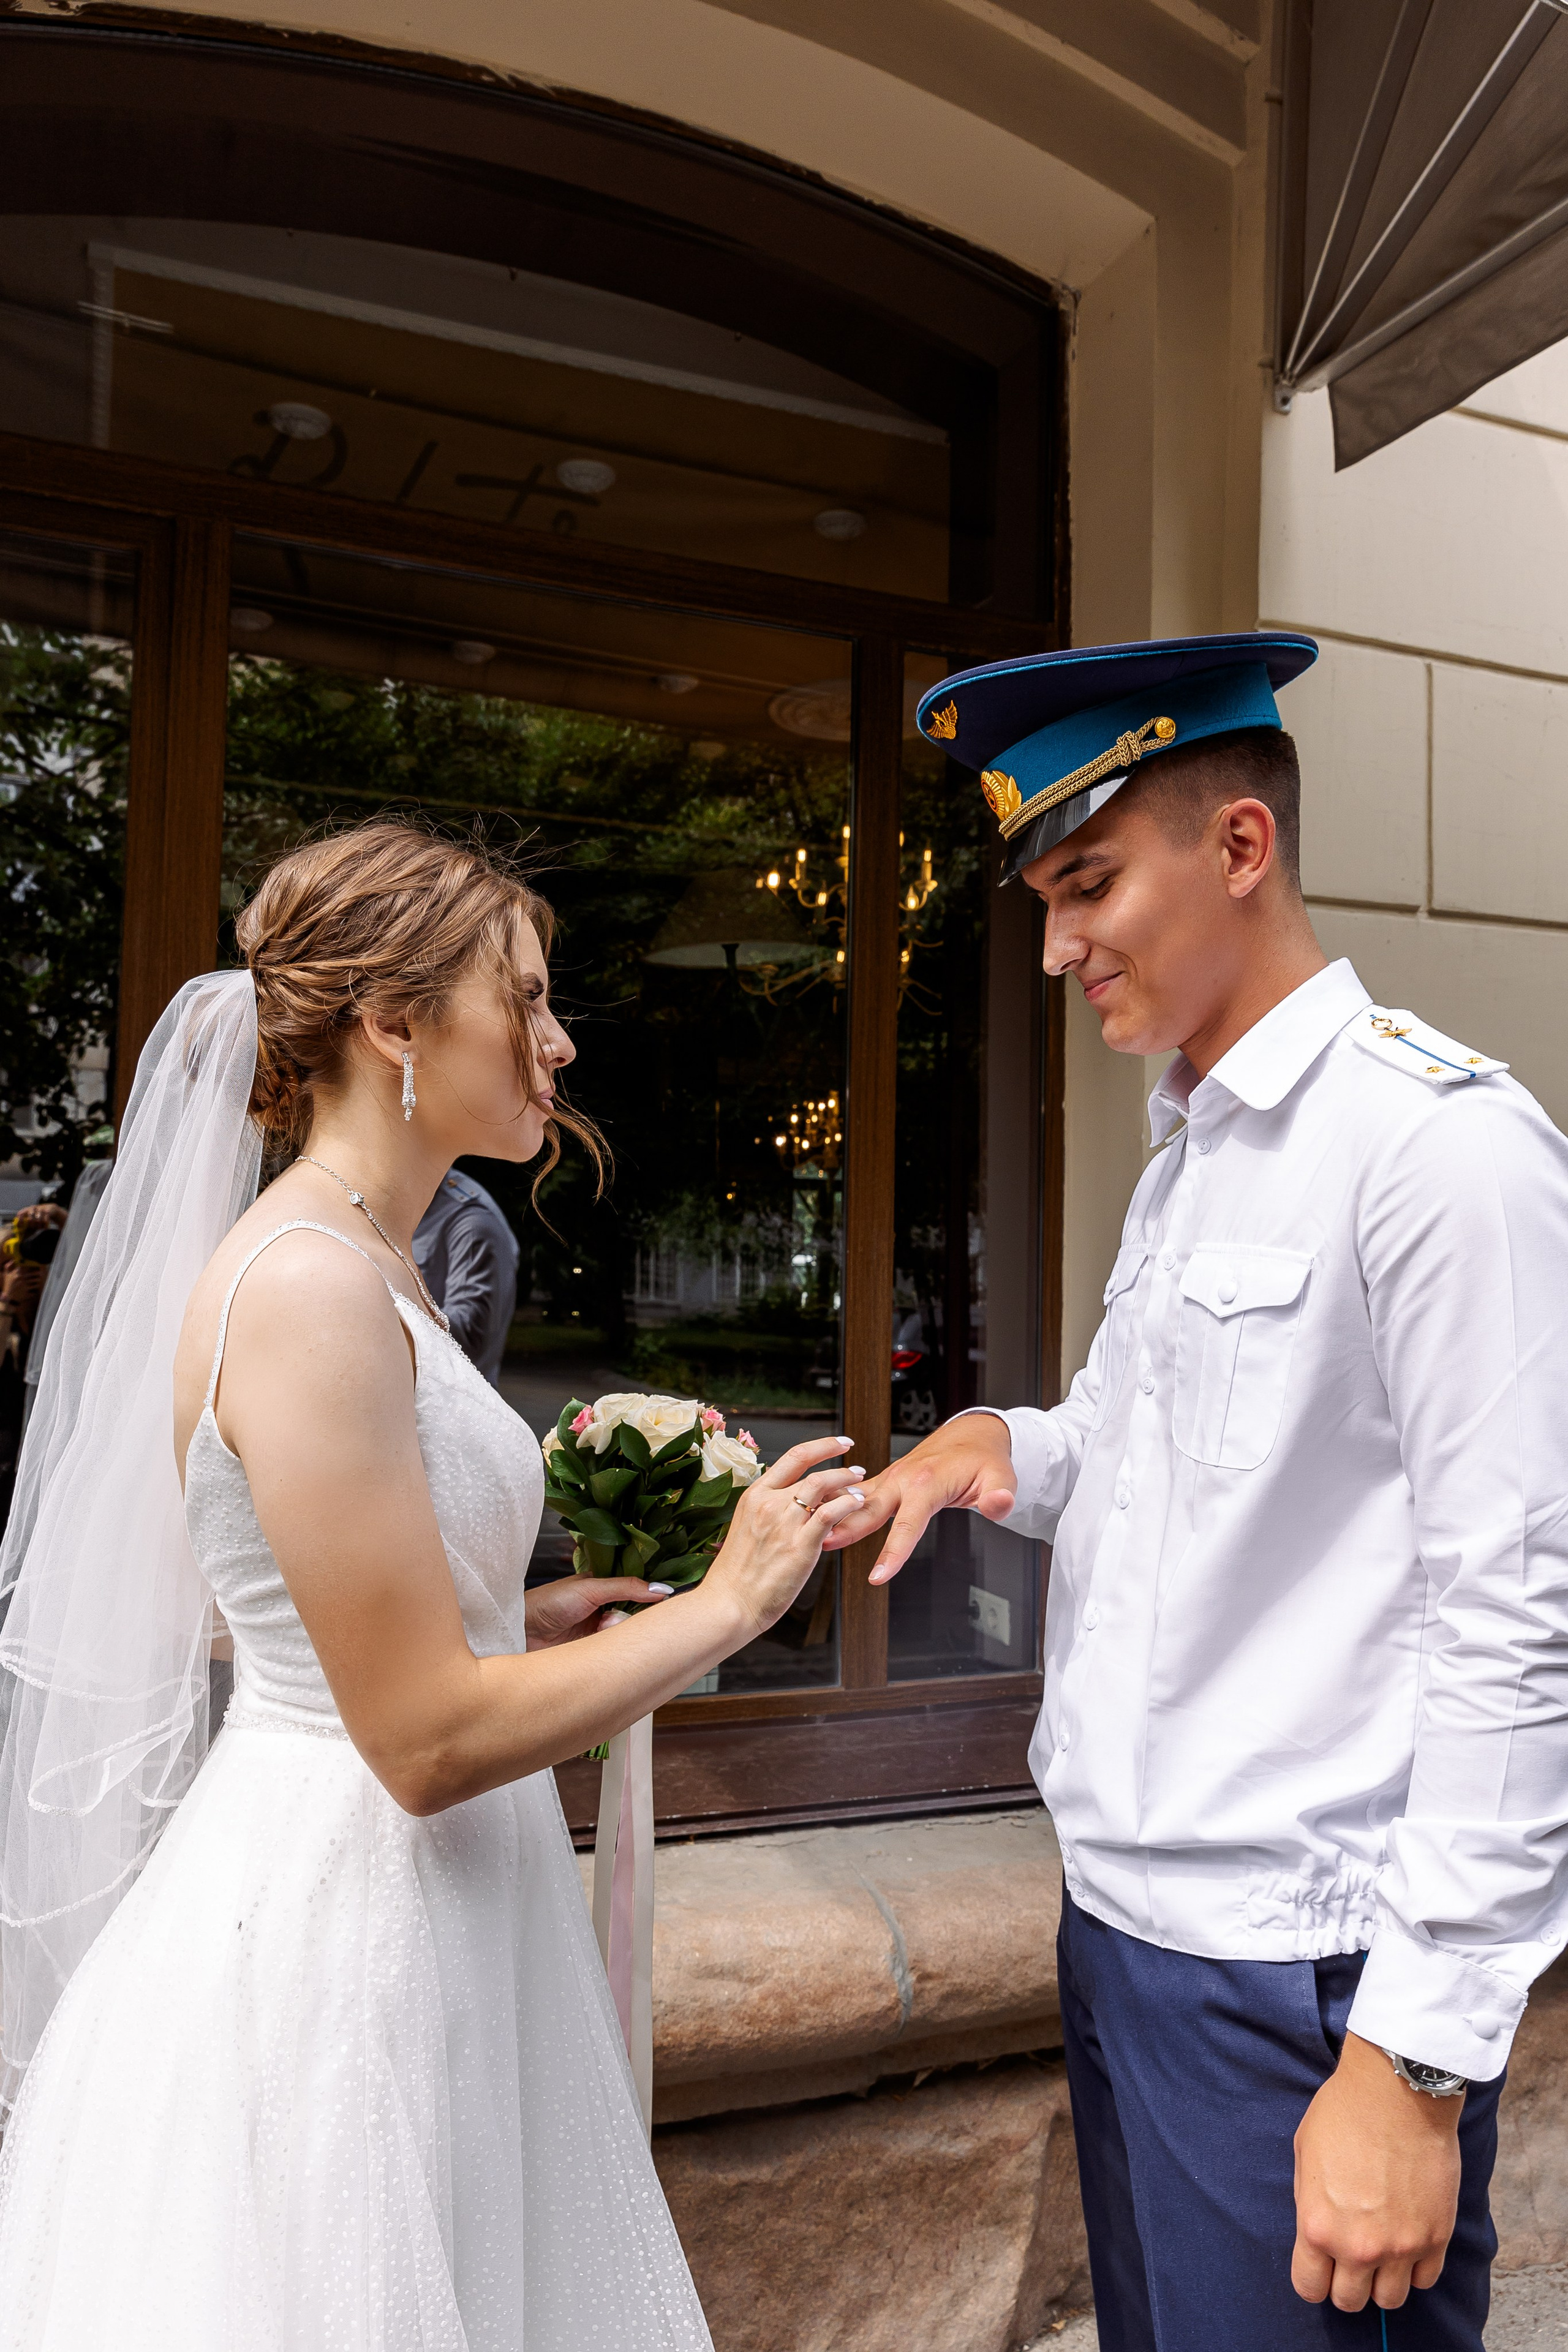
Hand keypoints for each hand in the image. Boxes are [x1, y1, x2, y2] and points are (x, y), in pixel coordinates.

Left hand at [524, 1576, 673, 1649]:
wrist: (521, 1632)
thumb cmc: (550, 1602)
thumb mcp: (591, 1589)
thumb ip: (626, 1587)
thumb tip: (661, 1589)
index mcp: (603, 1586)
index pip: (636, 1587)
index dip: (650, 1592)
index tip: (666, 1597)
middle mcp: (603, 1608)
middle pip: (635, 1611)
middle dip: (635, 1614)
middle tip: (623, 1614)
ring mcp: (599, 1630)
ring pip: (626, 1631)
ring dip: (620, 1630)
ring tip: (604, 1627)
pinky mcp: (595, 1651)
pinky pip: (616, 1649)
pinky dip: (616, 1647)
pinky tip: (604, 1642)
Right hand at [702, 1435, 867, 1639]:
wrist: (728, 1603)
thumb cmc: (738, 1575)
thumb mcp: (747, 1529)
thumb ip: (769, 1512)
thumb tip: (794, 1503)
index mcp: (754, 1496)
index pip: (793, 1457)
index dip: (822, 1446)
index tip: (840, 1443)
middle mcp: (768, 1503)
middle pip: (812, 1471)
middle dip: (840, 1467)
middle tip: (857, 1470)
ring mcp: (784, 1523)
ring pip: (822, 1486)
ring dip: (846, 1483)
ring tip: (861, 1488)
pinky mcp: (800, 1545)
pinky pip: (830, 1514)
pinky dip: (848, 1504)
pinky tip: (857, 1505)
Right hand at [818, 1413, 1016, 1580]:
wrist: (972, 1434)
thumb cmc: (986, 1459)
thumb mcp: (1002, 1477)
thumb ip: (1000, 1495)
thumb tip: (1000, 1505)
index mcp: (927, 1482)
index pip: (908, 1524)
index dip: (893, 1553)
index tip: (878, 1577)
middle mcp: (903, 1479)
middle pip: (869, 1509)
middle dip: (845, 1528)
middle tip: (819, 1545)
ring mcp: (892, 1478)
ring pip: (857, 1500)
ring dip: (833, 1514)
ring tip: (809, 1535)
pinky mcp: (887, 1481)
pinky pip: (858, 1495)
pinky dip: (836, 1503)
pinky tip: (818, 1518)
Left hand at [1293, 2031, 1462, 2310]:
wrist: (1396, 2091)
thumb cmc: (1344, 2113)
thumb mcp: (1305, 2156)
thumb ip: (1310, 2203)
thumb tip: (1318, 2230)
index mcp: (1318, 2227)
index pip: (1310, 2287)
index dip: (1314, 2279)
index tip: (1321, 2268)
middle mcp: (1358, 2246)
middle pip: (1350, 2300)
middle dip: (1347, 2284)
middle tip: (1352, 2259)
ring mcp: (1401, 2246)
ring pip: (1390, 2300)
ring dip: (1383, 2282)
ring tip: (1382, 2253)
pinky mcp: (1437, 2237)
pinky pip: (1426, 2279)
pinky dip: (1416, 2269)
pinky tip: (1409, 2242)